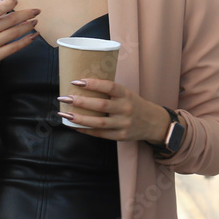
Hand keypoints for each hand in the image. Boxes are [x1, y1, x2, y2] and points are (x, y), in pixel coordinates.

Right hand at [0, 0, 38, 110]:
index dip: (6, 5)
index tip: (17, 1)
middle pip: (9, 21)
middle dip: (26, 14)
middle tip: (36, 11)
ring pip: (14, 33)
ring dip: (28, 27)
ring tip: (35, 22)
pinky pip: (15, 47)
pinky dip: (26, 40)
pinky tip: (33, 35)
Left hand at [56, 79, 171, 143]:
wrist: (154, 123)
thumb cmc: (134, 104)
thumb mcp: (126, 93)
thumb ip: (109, 91)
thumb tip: (81, 85)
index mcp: (126, 94)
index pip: (109, 86)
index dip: (92, 84)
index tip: (76, 81)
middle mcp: (125, 109)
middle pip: (101, 105)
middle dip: (80, 102)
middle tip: (64, 97)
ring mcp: (124, 124)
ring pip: (99, 122)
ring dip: (79, 119)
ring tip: (64, 114)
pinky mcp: (121, 136)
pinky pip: (101, 134)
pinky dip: (86, 130)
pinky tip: (74, 126)